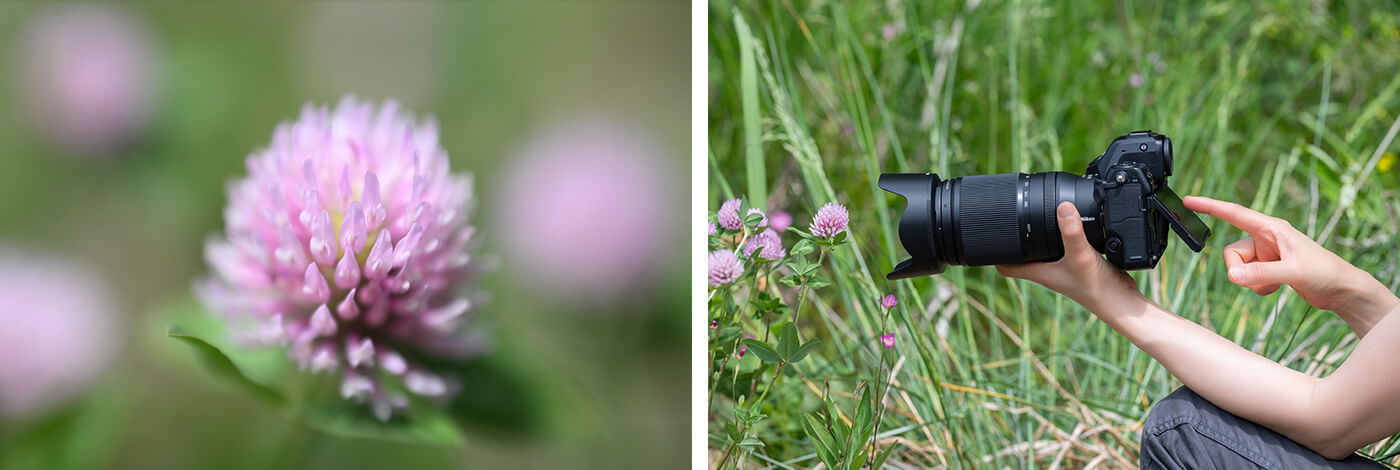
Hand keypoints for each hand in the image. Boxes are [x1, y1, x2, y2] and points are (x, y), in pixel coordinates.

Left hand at [996, 202, 1139, 310]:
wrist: (1121, 301)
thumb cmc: (1097, 288)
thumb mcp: (1081, 256)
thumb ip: (1071, 233)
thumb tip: (1063, 207)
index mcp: (1038, 271)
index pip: (1004, 265)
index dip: (993, 252)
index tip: (987, 233)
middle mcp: (1046, 269)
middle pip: (1021, 253)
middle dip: (1014, 236)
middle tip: (1009, 214)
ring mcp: (1061, 266)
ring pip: (1042, 248)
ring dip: (1039, 234)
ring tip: (1034, 213)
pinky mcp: (1077, 262)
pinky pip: (1063, 245)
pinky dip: (1062, 234)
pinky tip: (1070, 222)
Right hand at [1183, 196, 1398, 326]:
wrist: (1342, 290)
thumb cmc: (1325, 272)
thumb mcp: (1293, 272)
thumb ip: (1261, 273)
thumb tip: (1234, 277)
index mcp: (1272, 228)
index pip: (1234, 213)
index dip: (1210, 206)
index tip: (1189, 200)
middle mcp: (1266, 238)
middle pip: (1232, 253)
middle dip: (1239, 271)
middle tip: (1257, 282)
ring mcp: (1266, 253)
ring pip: (1238, 267)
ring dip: (1250, 281)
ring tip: (1273, 285)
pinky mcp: (1268, 267)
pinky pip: (1247, 277)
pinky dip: (1257, 286)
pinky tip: (1276, 288)